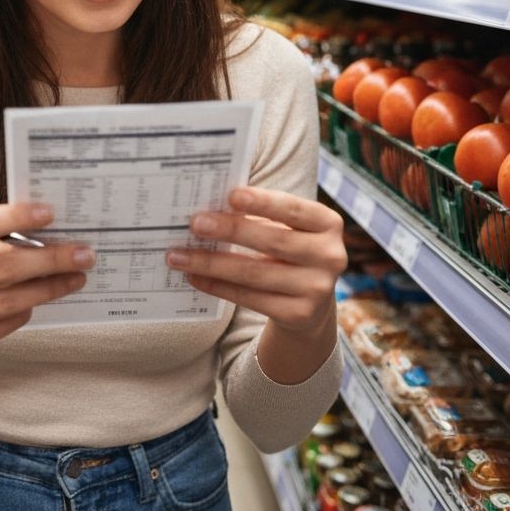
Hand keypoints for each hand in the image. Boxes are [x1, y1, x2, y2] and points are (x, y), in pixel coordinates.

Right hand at [0, 203, 93, 365]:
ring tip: (74, 277)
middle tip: (82, 253)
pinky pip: (1, 326)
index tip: (50, 212)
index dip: (14, 217)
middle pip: (2, 269)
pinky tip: (40, 299)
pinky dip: (25, 311)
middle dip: (49, 260)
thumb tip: (39, 240)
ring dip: (48, 288)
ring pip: (8, 301)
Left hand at [165, 187, 346, 333]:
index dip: (263, 202)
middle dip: (229, 231)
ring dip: (211, 263)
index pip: (293, 209)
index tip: (231, 195)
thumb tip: (208, 207)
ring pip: (254, 273)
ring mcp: (317, 289)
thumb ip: (259, 216)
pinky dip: (217, 286)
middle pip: (271, 241)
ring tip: (178, 255)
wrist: (310, 303)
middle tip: (195, 223)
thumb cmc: (288, 249)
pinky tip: (194, 277)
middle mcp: (330, 256)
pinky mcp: (299, 315)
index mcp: (328, 224)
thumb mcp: (286, 229)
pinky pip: (249, 298)